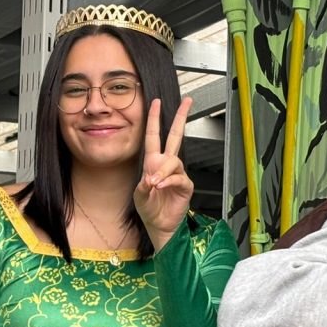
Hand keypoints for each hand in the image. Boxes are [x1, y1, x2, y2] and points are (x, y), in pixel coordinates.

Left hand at [134, 97, 194, 250]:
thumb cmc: (149, 208)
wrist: (159, 225)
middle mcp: (167, 164)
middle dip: (180, 117)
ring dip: (163, 170)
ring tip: (154, 183)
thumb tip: (152, 178)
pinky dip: (169, 181)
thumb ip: (143, 185)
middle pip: (175, 135)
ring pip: (173, 161)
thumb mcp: (139, 195)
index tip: (155, 102)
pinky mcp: (185, 185)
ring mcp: (177, 173)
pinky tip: (161, 186)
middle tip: (187, 102)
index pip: (154, 135)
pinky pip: (179, 177)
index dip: (154, 119)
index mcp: (153, 162)